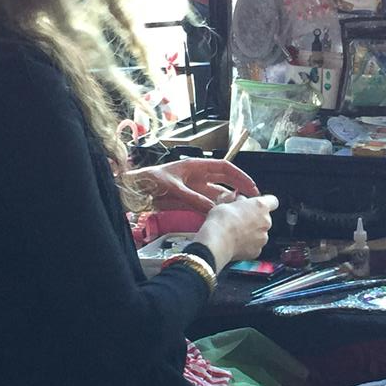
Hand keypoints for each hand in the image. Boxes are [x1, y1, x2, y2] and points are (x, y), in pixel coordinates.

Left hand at [134, 156, 260, 215]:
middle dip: (239, 190)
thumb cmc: (150, 180)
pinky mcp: (187, 201)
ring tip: (238, 213)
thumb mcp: (173, 188)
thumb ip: (193, 199)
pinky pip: (205, 206)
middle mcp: (198, 177)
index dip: (240, 176)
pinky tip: (221, 218)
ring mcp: (193, 189)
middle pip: (224, 182)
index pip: (225, 168)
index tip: (251, 187)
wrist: (134, 190)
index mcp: (196, 166)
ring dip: (227, 203)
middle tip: (251, 202)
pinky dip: (213, 212)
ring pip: (216, 196)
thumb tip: (213, 210)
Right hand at [195, 194, 277, 271]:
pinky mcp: (257, 251)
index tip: (256, 205)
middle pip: (264, 218)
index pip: (272, 201)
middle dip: (254, 218)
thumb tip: (237, 199)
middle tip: (239, 218)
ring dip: (251, 232)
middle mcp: (266, 222)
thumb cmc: (221, 220)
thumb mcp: (225, 202)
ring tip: (236, 232)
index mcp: (260, 206)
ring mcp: (263, 238)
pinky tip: (236, 243)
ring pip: (260, 233)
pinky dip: (247, 245)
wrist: (217, 241)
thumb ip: (236, 201)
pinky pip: (254, 246)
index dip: (265, 203)